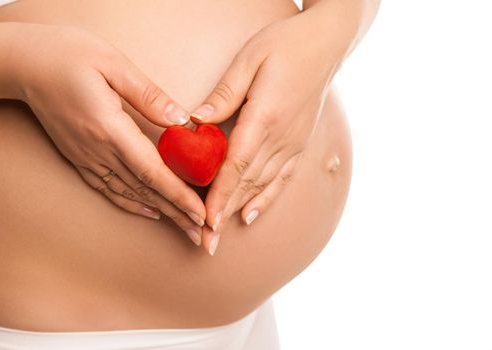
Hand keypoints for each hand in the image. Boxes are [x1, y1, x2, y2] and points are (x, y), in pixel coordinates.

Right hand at [13, 23, 204, 244]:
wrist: (22, 64)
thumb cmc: (67, 55)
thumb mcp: (113, 64)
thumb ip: (149, 95)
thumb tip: (181, 119)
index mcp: (110, 128)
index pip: (152, 171)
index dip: (179, 195)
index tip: (201, 214)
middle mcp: (98, 150)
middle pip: (145, 189)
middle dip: (177, 212)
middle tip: (203, 233)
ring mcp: (86, 157)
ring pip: (129, 192)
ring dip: (160, 211)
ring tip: (184, 227)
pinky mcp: (79, 157)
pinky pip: (108, 188)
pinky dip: (131, 202)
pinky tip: (149, 210)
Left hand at [190, 12, 345, 253]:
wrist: (326, 44)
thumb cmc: (284, 46)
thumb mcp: (248, 61)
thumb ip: (223, 95)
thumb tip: (195, 122)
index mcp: (264, 118)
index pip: (236, 166)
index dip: (219, 197)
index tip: (205, 222)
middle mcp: (280, 138)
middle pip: (246, 184)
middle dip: (222, 215)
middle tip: (205, 244)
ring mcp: (292, 144)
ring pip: (261, 185)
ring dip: (238, 212)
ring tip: (219, 235)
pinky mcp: (298, 144)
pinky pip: (280, 179)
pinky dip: (264, 199)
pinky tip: (250, 215)